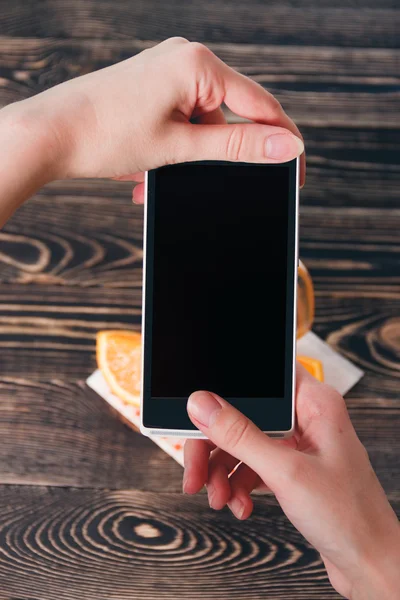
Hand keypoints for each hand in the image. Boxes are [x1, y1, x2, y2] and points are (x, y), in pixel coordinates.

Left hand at [1, 37, 303, 212]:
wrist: (50, 134)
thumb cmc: (106, 136)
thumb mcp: (180, 146)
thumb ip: (238, 145)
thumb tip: (287, 147)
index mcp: (198, 63)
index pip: (262, 105)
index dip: (282, 142)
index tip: (294, 173)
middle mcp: (185, 57)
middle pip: (230, 114)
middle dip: (220, 154)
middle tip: (205, 181)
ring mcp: (166, 69)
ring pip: (202, 122)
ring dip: (190, 156)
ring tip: (157, 176)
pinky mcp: (152, 84)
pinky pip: (181, 118)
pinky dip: (174, 147)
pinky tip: (151, 167)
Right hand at [183, 366, 399, 598]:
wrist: (370, 563)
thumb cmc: (349, 517)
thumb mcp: (285, 472)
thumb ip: (240, 436)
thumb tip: (202, 404)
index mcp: (314, 403)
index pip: (261, 379)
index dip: (226, 392)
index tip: (197, 414)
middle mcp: (306, 418)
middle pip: (243, 415)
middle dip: (215, 447)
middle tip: (195, 473)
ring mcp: (298, 445)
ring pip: (243, 444)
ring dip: (223, 472)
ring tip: (219, 498)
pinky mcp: (292, 469)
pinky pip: (252, 466)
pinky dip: (239, 485)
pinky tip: (239, 506)